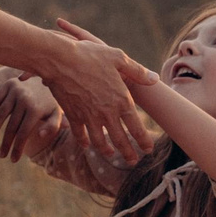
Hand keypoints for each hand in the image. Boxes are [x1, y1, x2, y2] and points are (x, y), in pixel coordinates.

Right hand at [0, 71, 65, 163]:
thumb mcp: (56, 112)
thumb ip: (53, 125)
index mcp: (36, 109)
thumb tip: (41, 135)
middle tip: (1, 156)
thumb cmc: (52, 99)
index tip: (13, 160)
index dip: (17, 148)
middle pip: (11, 126)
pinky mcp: (8, 84)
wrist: (49, 73)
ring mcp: (15, 91)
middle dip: (5, 144)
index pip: (24, 133)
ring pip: (1, 114)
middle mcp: (25, 100)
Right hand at [46, 18, 153, 163]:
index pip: (137, 127)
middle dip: (128, 153)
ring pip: (100, 142)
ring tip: (111, 155)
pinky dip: (84, 141)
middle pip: (120, 140)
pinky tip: (86, 144)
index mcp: (122, 100)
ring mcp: (89, 117)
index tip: (148, 149)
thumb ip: (137, 71)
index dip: (143, 141)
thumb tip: (155, 79)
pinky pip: (80, 134)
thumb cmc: (91, 55)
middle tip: (133, 161)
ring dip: (107, 151)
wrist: (61, 60)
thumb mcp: (118, 58)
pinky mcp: (73, 116)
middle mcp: (107, 113)